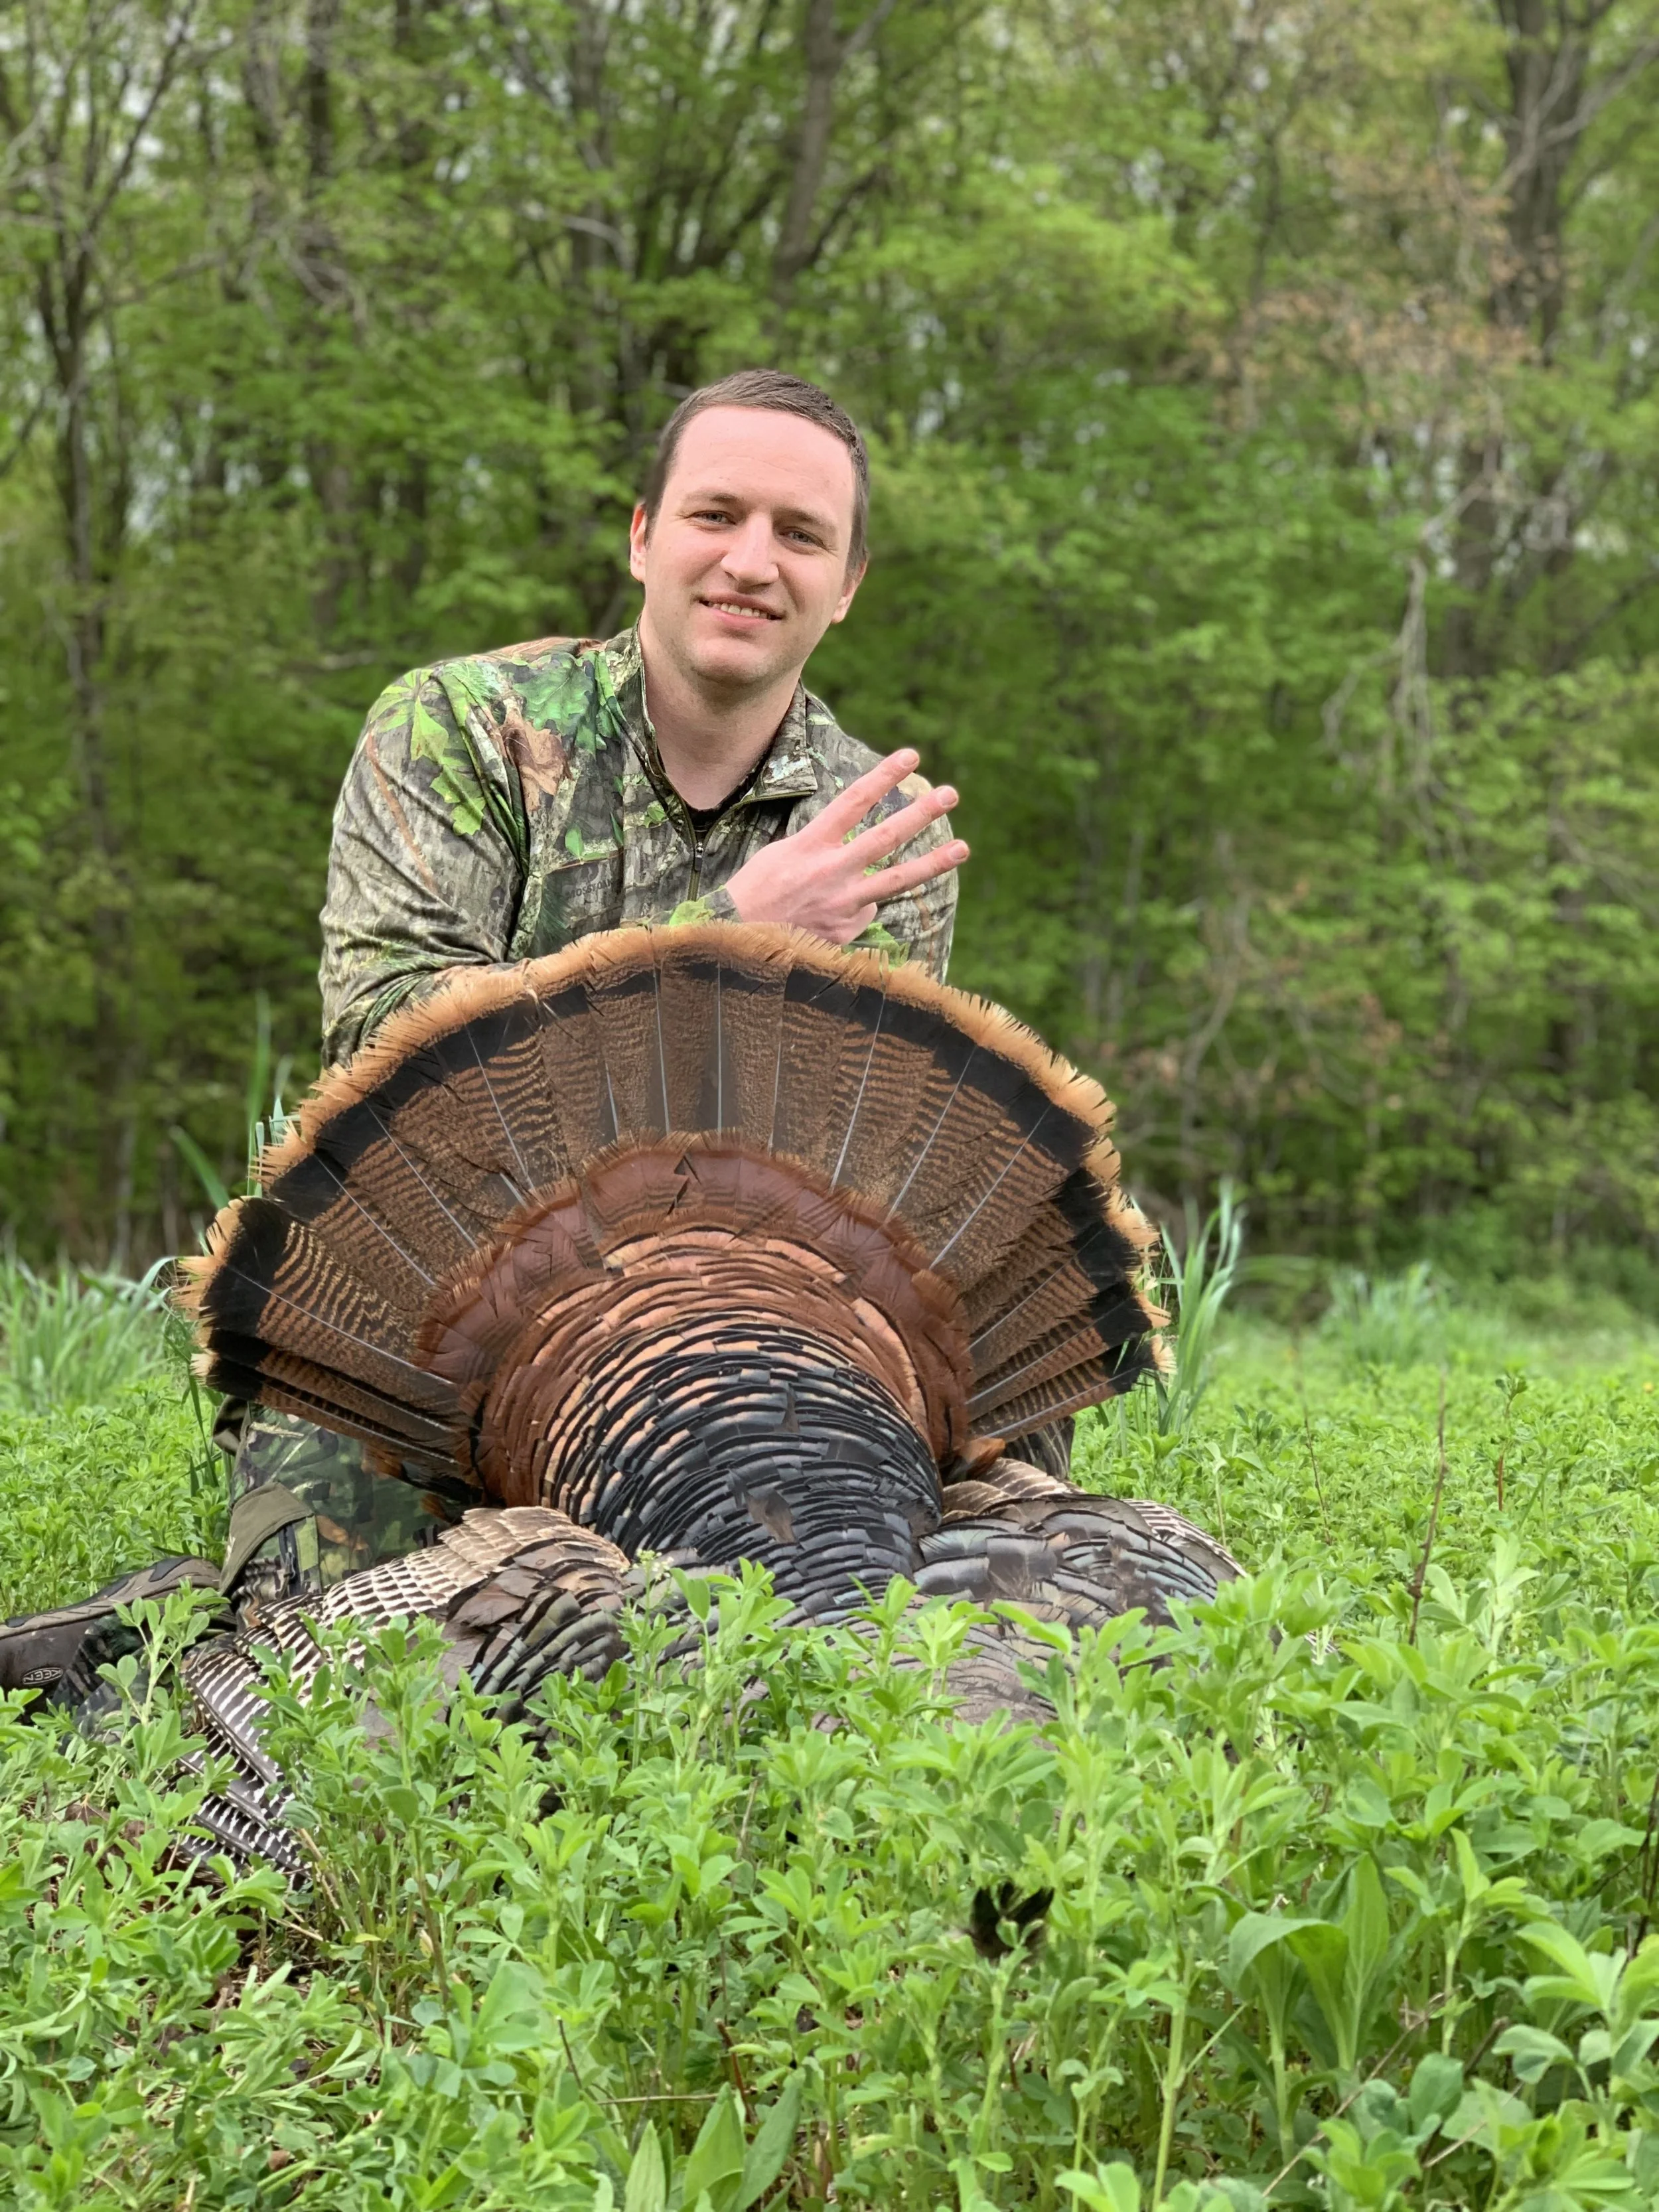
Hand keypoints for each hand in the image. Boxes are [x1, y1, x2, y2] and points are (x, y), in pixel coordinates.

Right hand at [724, 749, 967, 943]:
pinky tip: (833, 912)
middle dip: (921, 814)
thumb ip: (820, 846)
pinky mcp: (845, 931)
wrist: (735, 941)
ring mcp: (841, 904)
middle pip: (886, 837)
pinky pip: (865, 912)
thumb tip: (854, 851)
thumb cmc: (754, 891)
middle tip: (950, 794)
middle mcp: (830, 872)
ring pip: (897, 880)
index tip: (911, 756)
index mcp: (809, 845)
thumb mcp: (780, 854)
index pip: (854, 801)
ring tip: (963, 848)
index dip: (885, 776)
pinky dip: (859, 907)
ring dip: (934, 862)